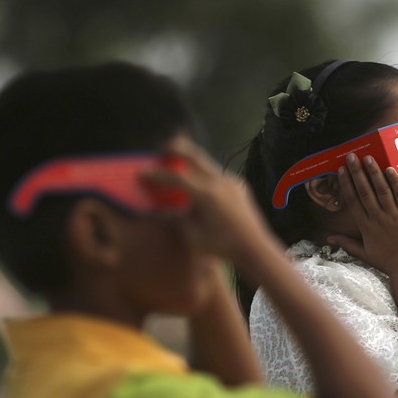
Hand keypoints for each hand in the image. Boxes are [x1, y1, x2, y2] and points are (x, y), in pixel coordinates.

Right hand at [140, 135, 273, 260]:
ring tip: (176, 165)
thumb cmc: (222, 246)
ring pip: (206, 164)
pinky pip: (216, 175)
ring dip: (190, 162)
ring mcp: (231, 182)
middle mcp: (220, 182)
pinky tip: (196, 184)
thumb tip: (160, 210)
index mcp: (206, 195)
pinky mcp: (238, 185)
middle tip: (160, 148)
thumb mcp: (192, 235)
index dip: (157, 174)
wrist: (255, 248)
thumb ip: (176, 218)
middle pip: (193, 156)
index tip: (142, 172)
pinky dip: (202, 175)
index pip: (176, 177)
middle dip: (174, 149)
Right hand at [327, 153, 397, 274]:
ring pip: (382, 190)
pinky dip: (395, 182)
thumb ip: (346, 243)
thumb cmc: (387, 262)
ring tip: (368, 158)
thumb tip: (328, 238)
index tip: (341, 170)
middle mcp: (378, 219)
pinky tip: (389, 169)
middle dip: (357, 172)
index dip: (346, 184)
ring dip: (374, 173)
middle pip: (365, 191)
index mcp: (366, 227)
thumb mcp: (364, 254)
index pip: (353, 201)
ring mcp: (394, 216)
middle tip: (351, 156)